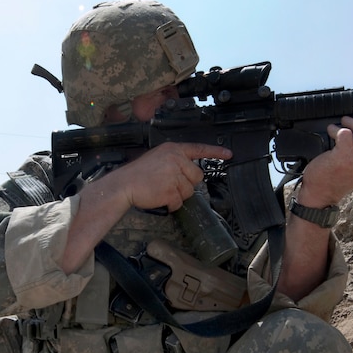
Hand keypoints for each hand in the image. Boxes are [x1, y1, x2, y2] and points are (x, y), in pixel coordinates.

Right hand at [98, 141, 231, 212]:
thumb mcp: (158, 158)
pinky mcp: (171, 190)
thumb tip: (189, 175)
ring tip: (161, 190)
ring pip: (189, 191)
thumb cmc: (138, 174)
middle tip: (169, 184)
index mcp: (173, 149)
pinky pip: (179, 202)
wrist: (124, 184)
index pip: (199, 149)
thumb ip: (175, 162)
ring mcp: (174, 175)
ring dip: (177, 195)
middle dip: (187, 184)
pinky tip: (159, 198)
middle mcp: (176, 160)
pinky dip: (171, 204)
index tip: (228, 154)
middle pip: (197, 176)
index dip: (215, 152)